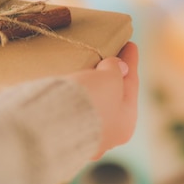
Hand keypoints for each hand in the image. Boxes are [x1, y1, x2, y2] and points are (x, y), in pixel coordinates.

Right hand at [71, 42, 138, 158]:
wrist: (52, 123)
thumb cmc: (89, 101)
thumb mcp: (110, 78)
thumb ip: (116, 69)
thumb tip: (117, 66)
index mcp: (126, 125)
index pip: (131, 86)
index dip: (130, 62)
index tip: (130, 44)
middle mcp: (107, 136)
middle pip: (111, 98)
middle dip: (109, 78)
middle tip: (106, 56)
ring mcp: (83, 139)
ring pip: (90, 106)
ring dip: (90, 88)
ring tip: (85, 70)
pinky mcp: (61, 134)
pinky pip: (71, 110)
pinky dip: (73, 96)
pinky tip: (69, 86)